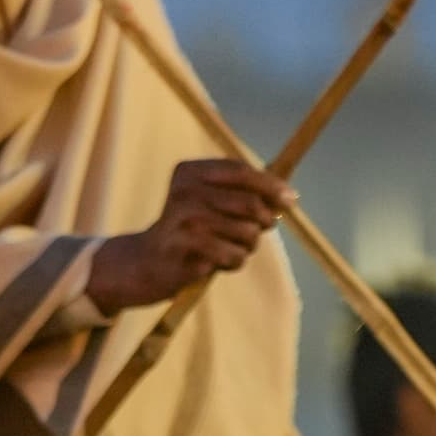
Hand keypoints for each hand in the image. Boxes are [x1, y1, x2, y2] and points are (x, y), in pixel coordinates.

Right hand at [85, 156, 287, 310]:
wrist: (145, 262)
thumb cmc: (189, 231)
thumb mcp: (209, 202)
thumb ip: (243, 194)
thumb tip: (288, 196)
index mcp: (190, 172)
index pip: (242, 172)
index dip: (271, 186)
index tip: (291, 199)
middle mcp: (186, 191)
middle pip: (251, 204)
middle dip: (264, 221)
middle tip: (259, 230)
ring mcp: (185, 219)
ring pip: (248, 234)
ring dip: (247, 246)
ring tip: (228, 247)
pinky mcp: (188, 249)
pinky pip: (235, 257)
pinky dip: (233, 262)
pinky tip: (215, 261)